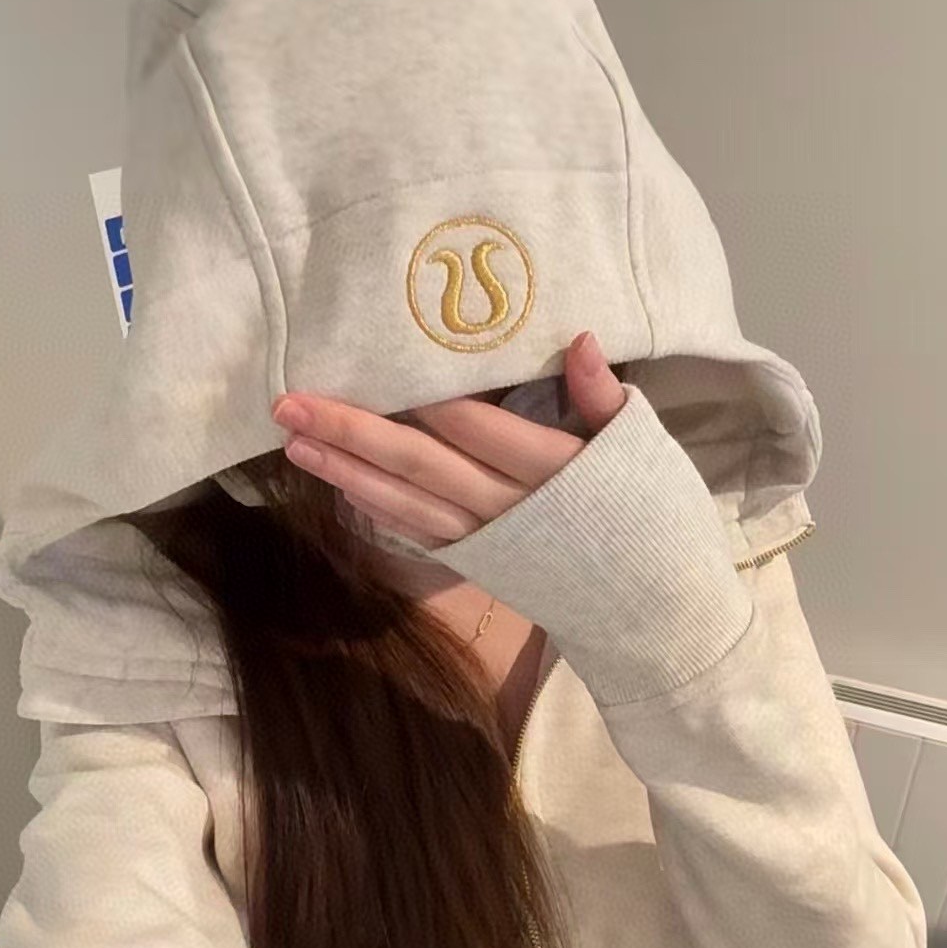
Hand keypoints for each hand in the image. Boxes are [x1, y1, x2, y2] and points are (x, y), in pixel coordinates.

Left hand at [270, 331, 626, 548]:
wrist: (657, 608)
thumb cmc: (657, 515)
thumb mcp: (643, 447)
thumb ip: (602, 395)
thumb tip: (577, 338)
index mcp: (550, 469)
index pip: (470, 425)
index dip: (418, 397)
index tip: (369, 363)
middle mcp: (507, 508)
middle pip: (417, 462)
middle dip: (350, 432)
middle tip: (289, 403)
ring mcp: (488, 541)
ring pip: (403, 502)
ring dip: (344, 473)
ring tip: (292, 443)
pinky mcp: (479, 564)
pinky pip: (417, 533)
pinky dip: (377, 509)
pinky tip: (338, 485)